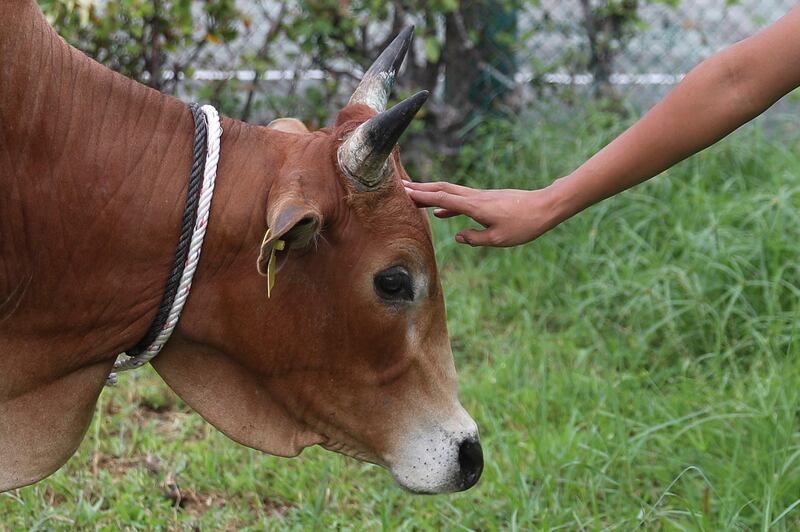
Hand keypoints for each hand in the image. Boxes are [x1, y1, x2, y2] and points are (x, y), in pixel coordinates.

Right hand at [403, 180, 563, 246]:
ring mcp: (480, 197)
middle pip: (442, 190)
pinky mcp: (486, 200)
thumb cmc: (524, 225)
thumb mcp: (499, 238)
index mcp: (474, 206)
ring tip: (413, 196)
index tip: (403, 192)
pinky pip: (460, 199)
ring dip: (431, 193)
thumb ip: (475, 238)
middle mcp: (474, 197)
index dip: (422, 195)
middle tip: (399, 187)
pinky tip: (440, 213)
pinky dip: (446, 203)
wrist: (545, 207)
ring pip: (450, 192)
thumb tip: (457, 237)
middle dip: (420, 189)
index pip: (442, 198)